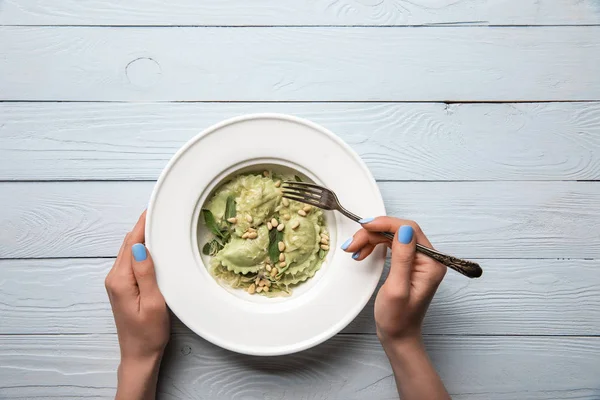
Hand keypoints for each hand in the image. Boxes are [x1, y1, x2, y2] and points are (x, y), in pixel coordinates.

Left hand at [105, 211, 169, 399]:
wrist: (139, 355)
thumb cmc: (149, 333)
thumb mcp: (154, 302)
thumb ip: (146, 273)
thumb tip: (140, 246)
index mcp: (121, 279)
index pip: (132, 243)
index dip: (143, 223)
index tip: (153, 207)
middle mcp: (114, 278)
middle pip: (128, 244)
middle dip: (143, 226)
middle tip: (160, 211)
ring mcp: (116, 282)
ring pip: (129, 251)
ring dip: (142, 237)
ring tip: (159, 224)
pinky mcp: (122, 287)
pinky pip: (131, 261)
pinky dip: (141, 249)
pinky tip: (153, 246)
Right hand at [342, 217, 445, 341]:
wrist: (398, 336)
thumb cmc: (398, 318)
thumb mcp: (397, 288)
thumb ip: (401, 258)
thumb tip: (404, 230)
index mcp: (431, 263)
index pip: (409, 230)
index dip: (386, 224)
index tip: (365, 227)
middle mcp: (428, 258)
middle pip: (398, 231)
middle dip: (373, 233)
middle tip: (353, 244)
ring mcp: (418, 260)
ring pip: (392, 236)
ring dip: (370, 239)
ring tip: (353, 250)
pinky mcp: (408, 263)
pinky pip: (390, 244)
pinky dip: (374, 245)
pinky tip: (362, 252)